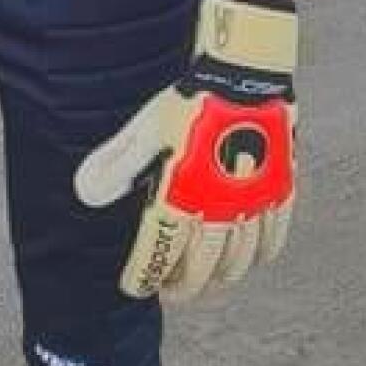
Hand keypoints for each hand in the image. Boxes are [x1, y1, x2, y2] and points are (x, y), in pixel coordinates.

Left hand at [73, 0, 297, 303]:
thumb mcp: (144, 129)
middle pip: (200, 270)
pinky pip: (273, 239)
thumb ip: (116, 165)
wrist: (245, 74)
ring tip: (205, 282)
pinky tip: (249, 259)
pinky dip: (259, 257)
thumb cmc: (193, 100)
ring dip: (219, 279)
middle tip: (169, 291)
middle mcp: (219, 210)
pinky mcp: (280, 191)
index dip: (144, 277)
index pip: (159, 255)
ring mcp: (253, 204)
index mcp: (182, 198)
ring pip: (238, 262)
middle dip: (181, 287)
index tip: (135, 286)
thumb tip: (85, 194)